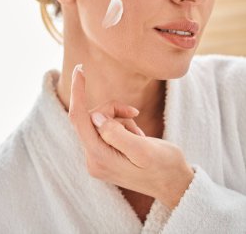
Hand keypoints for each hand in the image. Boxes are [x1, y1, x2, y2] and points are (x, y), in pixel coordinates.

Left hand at [68, 64, 193, 209]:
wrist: (175, 185)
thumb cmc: (165, 167)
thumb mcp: (145, 150)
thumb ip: (116, 134)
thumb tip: (95, 117)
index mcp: (100, 158)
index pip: (79, 119)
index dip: (78, 92)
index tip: (80, 69)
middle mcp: (92, 160)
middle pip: (90, 119)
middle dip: (111, 110)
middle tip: (133, 113)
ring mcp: (97, 159)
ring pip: (98, 122)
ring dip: (119, 119)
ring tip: (138, 133)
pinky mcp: (103, 156)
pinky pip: (104, 130)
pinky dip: (120, 125)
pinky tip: (135, 136)